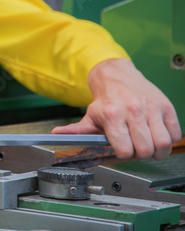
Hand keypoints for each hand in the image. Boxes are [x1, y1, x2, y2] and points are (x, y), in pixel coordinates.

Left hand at [52, 58, 180, 159]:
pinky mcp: (166, 107)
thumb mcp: (89, 115)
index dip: (124, 155)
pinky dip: (169, 139)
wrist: (117, 75)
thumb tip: (57, 135)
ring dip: (157, 151)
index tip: (122, 151)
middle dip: (141, 155)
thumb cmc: (106, 99)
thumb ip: (76, 130)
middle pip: (146, 150)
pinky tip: (157, 135)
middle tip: (136, 149)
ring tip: (148, 145)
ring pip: (164, 144)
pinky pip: (175, 134)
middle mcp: (133, 111)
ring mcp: (152, 109)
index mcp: (113, 116)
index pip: (124, 150)